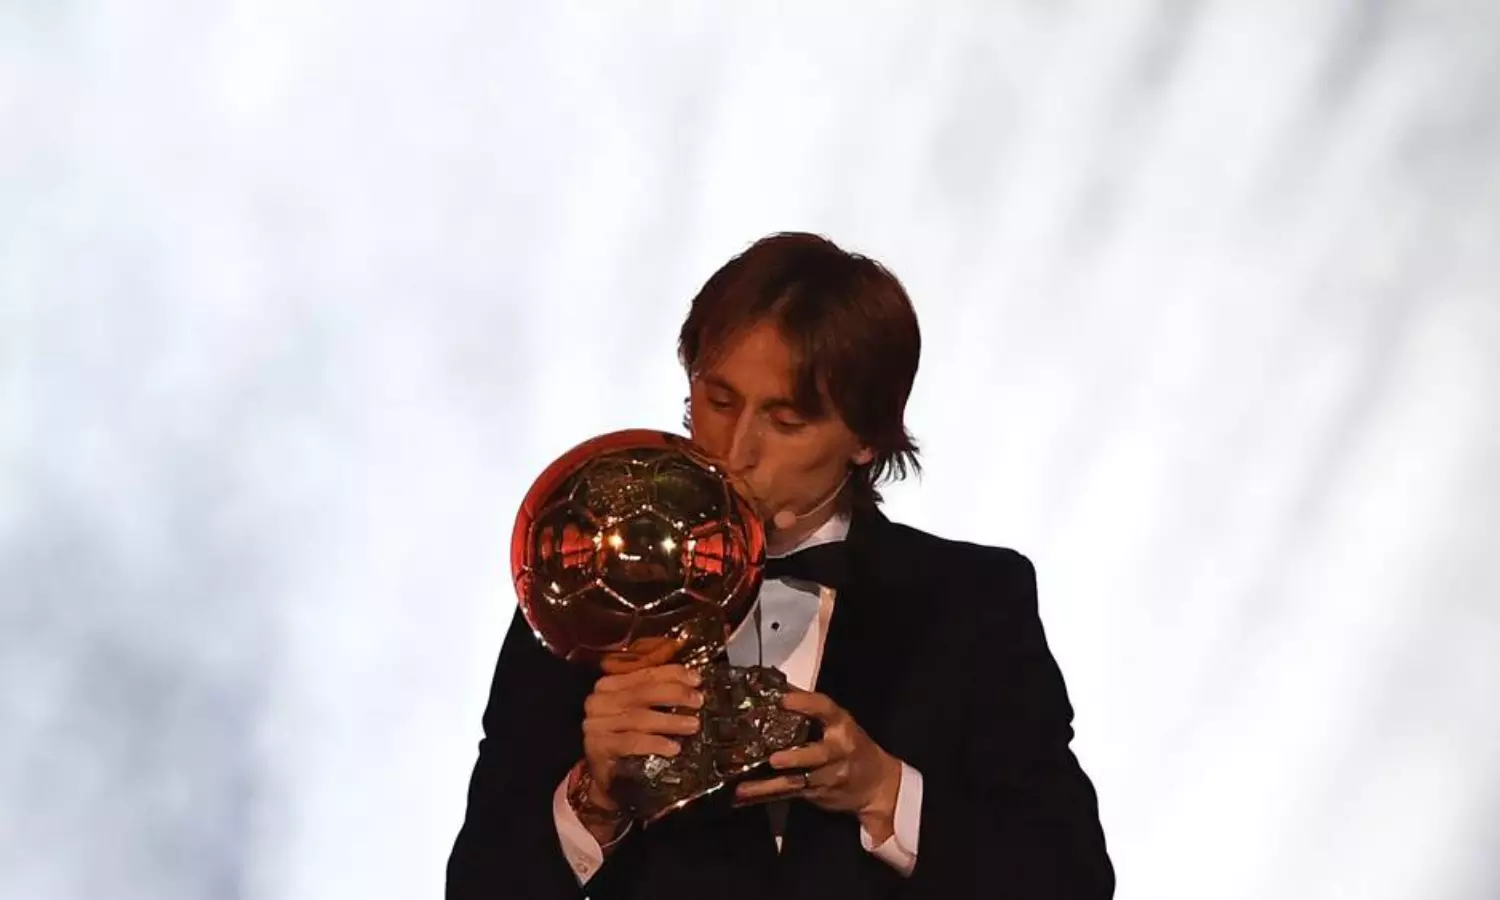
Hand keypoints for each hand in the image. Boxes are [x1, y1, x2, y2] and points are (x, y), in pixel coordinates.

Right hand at [580, 664, 702, 810]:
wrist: (604, 777)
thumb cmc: (625, 739)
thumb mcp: (638, 712)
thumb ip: (655, 695)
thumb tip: (692, 686)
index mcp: (609, 685)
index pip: (645, 673)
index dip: (673, 674)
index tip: (696, 679)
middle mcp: (599, 701)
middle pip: (643, 692)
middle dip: (675, 694)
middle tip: (698, 702)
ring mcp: (596, 724)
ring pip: (639, 717)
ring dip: (670, 720)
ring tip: (693, 724)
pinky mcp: (598, 747)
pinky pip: (632, 742)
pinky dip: (655, 744)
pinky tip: (673, 747)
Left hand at [733, 690, 902, 837]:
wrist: (876, 784)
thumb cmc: (850, 744)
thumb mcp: (837, 722)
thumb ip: (810, 707)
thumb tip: (775, 684)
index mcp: (842, 726)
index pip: (826, 710)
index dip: (806, 703)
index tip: (783, 700)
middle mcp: (837, 751)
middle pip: (817, 755)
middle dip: (796, 757)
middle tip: (774, 759)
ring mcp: (827, 776)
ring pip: (798, 781)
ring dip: (769, 785)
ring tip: (744, 787)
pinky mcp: (815, 794)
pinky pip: (788, 794)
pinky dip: (764, 797)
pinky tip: (742, 797)